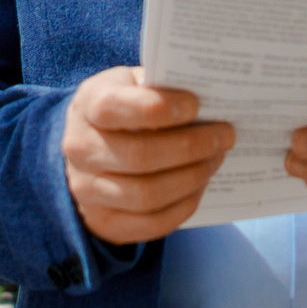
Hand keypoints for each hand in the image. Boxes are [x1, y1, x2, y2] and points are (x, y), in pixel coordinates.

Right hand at [61, 67, 235, 244]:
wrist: (88, 148)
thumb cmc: (123, 108)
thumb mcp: (132, 84)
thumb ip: (161, 85)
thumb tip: (211, 97)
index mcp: (88, 105)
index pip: (116, 108)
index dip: (160, 108)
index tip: (196, 104)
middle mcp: (81, 149)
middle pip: (141, 156)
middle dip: (192, 147)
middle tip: (225, 136)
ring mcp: (88, 190)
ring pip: (148, 194)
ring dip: (192, 177)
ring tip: (215, 160)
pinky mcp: (105, 221)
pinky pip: (152, 223)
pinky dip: (184, 205)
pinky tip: (200, 185)